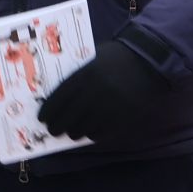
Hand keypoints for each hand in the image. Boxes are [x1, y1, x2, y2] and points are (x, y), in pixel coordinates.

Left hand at [36, 40, 167, 145]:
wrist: (150, 60)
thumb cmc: (119, 56)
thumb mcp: (95, 58)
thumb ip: (80, 74)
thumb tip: (61, 95)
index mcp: (86, 74)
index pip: (60, 97)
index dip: (49, 110)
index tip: (42, 118)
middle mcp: (96, 92)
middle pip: (69, 116)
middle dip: (58, 126)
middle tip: (53, 130)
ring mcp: (110, 107)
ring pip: (84, 128)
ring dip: (74, 132)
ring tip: (72, 133)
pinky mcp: (123, 118)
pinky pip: (102, 133)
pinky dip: (93, 135)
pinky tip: (90, 133)